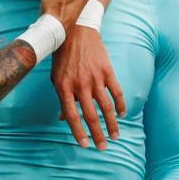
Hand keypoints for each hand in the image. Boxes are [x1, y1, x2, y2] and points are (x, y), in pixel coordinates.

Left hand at [51, 26, 125, 148]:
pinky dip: (120, 105)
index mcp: (65, 88)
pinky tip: (122, 114)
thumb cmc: (63, 57)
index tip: (85, 145)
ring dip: (111, 124)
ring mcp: (95, 78)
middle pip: (91, 116)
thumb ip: (61, 98)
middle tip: (103, 147)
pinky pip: (116, 92)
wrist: (76, 32)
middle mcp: (80, 85)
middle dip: (98, 135)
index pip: (72, 117)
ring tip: (115, 136)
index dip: (79, 133)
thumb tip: (63, 118)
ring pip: (106, 107)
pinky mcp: (107, 71)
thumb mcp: (56, 78)